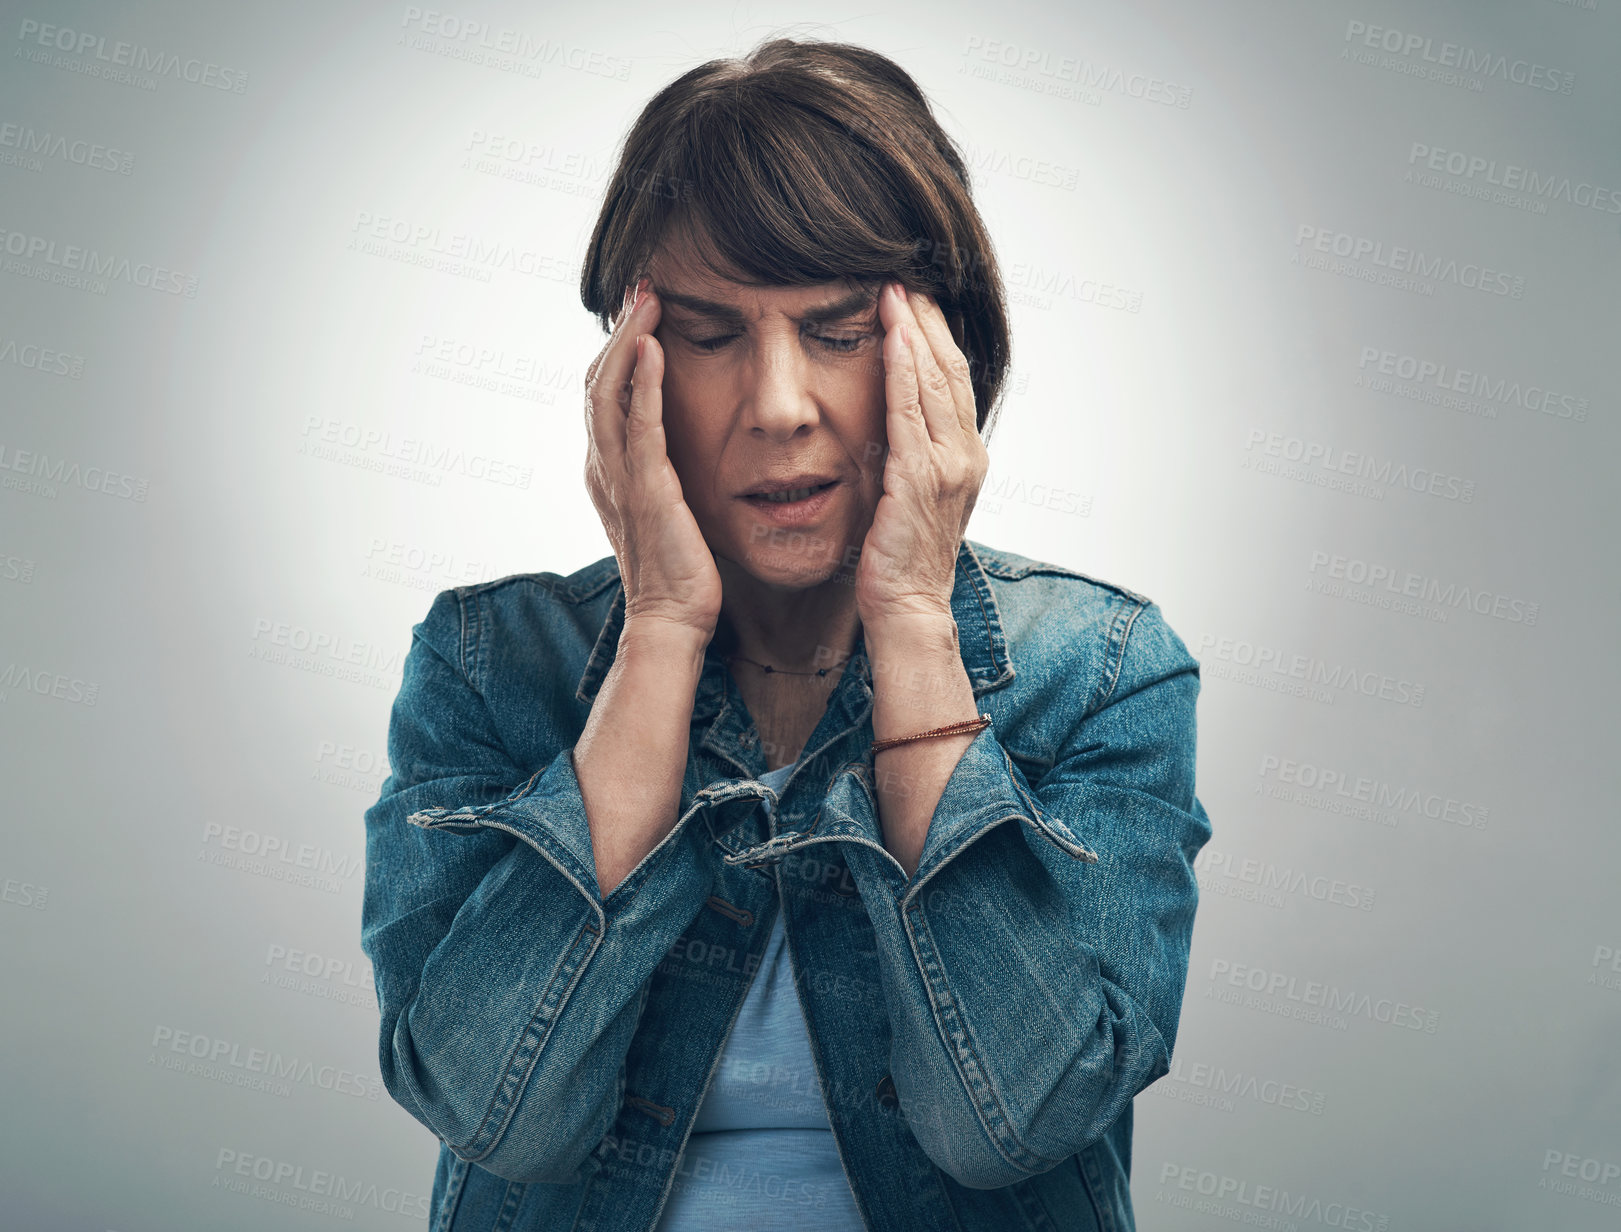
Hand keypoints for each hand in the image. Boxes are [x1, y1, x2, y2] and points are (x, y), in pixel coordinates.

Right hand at [583, 278, 722, 639]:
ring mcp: (620, 479)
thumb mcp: (666, 504)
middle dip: (617, 329)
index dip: (616, 347)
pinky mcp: (647, 492)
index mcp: (607, 468)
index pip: (602, 393)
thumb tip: (681, 437)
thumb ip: (663, 466)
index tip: (640, 308)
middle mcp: (603, 467)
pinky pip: (639, 428)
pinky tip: (654, 348)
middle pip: (596, 381)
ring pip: (607, 393)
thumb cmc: (679, 568)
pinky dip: (643, 384)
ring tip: (646, 299)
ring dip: (626, 340)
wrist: (673, 618)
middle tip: (641, 285)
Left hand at [855, 282, 989, 625]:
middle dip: (927, 320)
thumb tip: (886, 418)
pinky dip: (903, 370)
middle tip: (903, 275)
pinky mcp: (919, 480)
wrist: (906, 607)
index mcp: (965, 457)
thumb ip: (907, 453)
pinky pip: (910, 413)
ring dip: (914, 331)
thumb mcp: (908, 494)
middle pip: (951, 370)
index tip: (914, 297)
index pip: (954, 380)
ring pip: (935, 382)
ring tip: (894, 290)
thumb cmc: (899, 556)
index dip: (936, 335)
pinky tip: (891, 337)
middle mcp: (966, 455)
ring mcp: (948, 467)